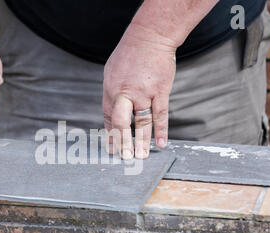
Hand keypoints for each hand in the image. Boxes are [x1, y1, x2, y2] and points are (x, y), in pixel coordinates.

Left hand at [103, 23, 176, 158]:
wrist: (150, 37)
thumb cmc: (129, 54)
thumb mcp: (111, 71)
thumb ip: (112, 92)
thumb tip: (112, 110)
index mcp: (111, 90)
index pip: (108, 118)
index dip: (110, 135)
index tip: (112, 149)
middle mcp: (125, 94)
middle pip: (122, 123)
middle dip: (123, 142)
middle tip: (125, 158)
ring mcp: (143, 93)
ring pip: (142, 123)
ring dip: (142, 142)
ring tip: (141, 157)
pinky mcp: (160, 91)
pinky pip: (160, 115)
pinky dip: (161, 131)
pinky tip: (161, 144)